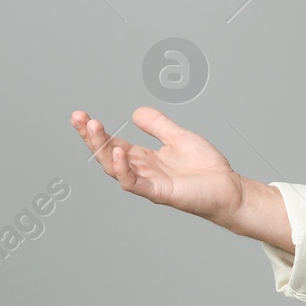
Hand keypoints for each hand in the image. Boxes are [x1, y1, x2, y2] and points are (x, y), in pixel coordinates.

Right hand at [71, 107, 244, 224]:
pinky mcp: (158, 192)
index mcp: (144, 158)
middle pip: (107, 154)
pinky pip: (134, 183)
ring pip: (114, 167)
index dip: (96, 131)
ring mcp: (147, 182)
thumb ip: (158, 126)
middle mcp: (141, 171)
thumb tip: (135, 112)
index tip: (80, 115)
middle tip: (78, 117)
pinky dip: (123, 169)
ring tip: (93, 127)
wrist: (228, 187)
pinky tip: (119, 151)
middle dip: (91, 137)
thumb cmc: (205, 167)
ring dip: (102, 148)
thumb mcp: (178, 137)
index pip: (112, 143)